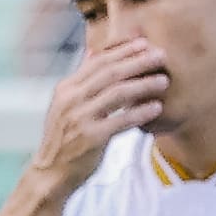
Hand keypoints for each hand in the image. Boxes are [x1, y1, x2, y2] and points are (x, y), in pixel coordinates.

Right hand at [34, 33, 169, 188]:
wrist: (51, 172)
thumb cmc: (64, 138)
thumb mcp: (65, 104)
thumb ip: (81, 79)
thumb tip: (93, 51)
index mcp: (66, 88)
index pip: (98, 62)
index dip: (123, 51)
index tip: (144, 43)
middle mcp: (71, 100)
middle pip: (110, 73)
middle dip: (138, 62)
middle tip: (161, 55)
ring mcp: (80, 118)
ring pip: (117, 94)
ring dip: (144, 85)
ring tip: (164, 80)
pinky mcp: (91, 138)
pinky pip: (121, 121)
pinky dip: (140, 112)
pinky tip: (157, 107)